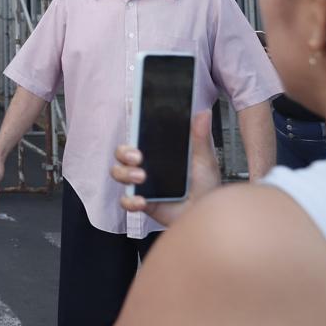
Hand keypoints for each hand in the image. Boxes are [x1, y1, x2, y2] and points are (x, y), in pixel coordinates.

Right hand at [111, 111, 219, 226]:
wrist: (206, 212)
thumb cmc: (205, 186)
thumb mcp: (205, 159)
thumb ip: (201, 137)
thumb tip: (203, 113)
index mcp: (158, 151)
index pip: (138, 135)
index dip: (132, 129)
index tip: (134, 123)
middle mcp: (146, 165)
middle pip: (122, 153)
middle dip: (124, 152)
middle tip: (137, 156)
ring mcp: (141, 183)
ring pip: (119, 173)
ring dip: (125, 173)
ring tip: (141, 177)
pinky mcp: (142, 202)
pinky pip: (126, 201)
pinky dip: (130, 201)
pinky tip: (142, 201)